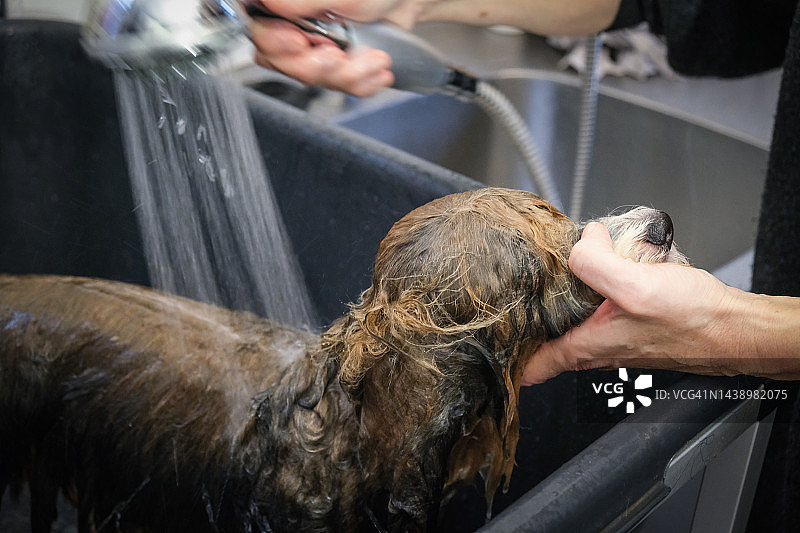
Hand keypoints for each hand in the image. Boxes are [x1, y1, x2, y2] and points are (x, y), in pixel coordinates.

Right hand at [248, 0, 432, 95]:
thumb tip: (264, 3)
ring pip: (311, 77)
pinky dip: (359, 83)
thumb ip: (298, 2)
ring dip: (346, 75)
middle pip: (280, 60)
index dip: (275, 42)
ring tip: (374, 59)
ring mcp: (312, 43)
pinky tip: (376, 71)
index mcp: (285, 3)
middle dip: (316, 66)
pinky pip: (336, 85)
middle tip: (339, 55)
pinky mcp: (332, 62)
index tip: (300, 43)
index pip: (257, 27)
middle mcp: (292, 21)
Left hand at [521, 222, 755, 384]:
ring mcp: (613, 336)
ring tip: (554, 268)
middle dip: (530, 314)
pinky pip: (600, 306)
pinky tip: (603, 263)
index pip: (531, 367)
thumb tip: (580, 241)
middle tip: (514, 288)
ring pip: (574, 318)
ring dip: (564, 296)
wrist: (735, 328)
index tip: (488, 336)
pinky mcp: (631, 323)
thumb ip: (596, 263)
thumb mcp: (636, 285)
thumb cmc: (693, 320)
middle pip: (547, 336)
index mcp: (586, 346)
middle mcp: (596, 347)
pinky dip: (594, 287)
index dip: (506, 354)